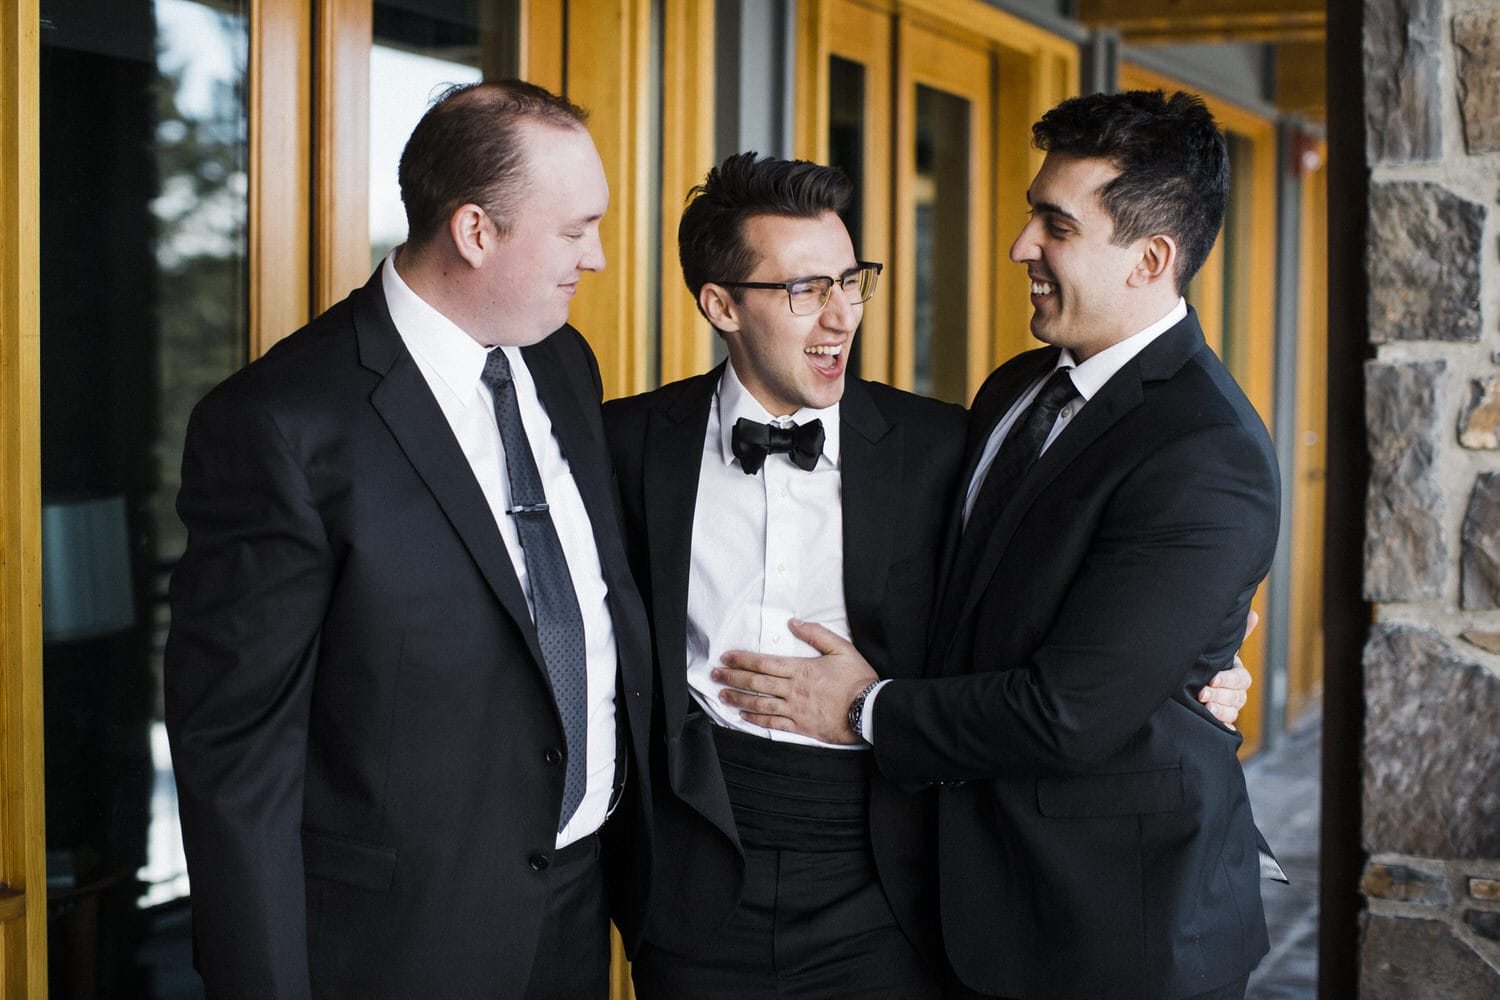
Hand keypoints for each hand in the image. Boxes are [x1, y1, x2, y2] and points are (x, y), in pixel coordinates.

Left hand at [713, 620, 878, 744]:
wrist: (869, 710)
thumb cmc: (858, 680)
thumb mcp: (842, 648)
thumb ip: (817, 634)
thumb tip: (794, 623)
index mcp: (802, 669)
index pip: (764, 663)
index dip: (742, 660)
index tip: (727, 658)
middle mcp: (794, 689)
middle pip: (757, 682)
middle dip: (733, 677)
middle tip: (715, 674)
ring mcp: (796, 709)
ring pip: (760, 703)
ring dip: (739, 698)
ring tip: (722, 694)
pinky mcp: (801, 726)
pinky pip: (773, 723)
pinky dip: (756, 720)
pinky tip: (743, 716)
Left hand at [1199, 609, 1256, 729]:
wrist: (1189, 684)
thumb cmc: (1208, 663)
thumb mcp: (1219, 650)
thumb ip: (1237, 635)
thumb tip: (1253, 614)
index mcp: (1237, 676)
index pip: (1241, 680)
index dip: (1228, 680)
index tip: (1212, 679)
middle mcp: (1236, 694)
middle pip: (1237, 698)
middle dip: (1220, 696)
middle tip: (1202, 694)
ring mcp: (1228, 710)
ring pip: (1232, 713)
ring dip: (1219, 712)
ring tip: (1205, 709)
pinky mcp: (1219, 724)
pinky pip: (1224, 730)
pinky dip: (1220, 728)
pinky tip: (1212, 727)